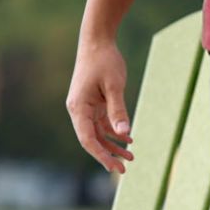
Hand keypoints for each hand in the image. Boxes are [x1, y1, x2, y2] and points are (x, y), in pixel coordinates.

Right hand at [66, 39, 133, 172]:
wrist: (97, 41)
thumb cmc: (105, 61)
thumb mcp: (114, 86)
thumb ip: (118, 111)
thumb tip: (124, 134)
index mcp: (78, 107)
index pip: (87, 139)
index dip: (101, 155)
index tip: (115, 167)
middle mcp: (78, 110)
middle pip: (91, 139)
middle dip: (107, 155)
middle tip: (124, 169)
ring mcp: (85, 107)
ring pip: (98, 133)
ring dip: (112, 145)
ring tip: (131, 157)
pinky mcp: (93, 103)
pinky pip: (102, 123)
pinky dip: (114, 131)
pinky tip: (128, 139)